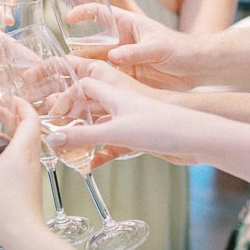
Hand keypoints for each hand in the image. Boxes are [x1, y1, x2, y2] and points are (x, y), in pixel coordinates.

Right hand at [0, 99, 46, 246]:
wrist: (23, 236)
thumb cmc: (4, 208)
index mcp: (22, 150)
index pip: (29, 117)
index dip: (20, 104)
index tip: (7, 97)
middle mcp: (30, 159)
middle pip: (28, 130)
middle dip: (13, 117)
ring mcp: (31, 174)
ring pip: (25, 146)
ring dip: (11, 135)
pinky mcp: (27, 187)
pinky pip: (22, 161)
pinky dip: (10, 152)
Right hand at [41, 78, 206, 165]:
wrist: (197, 139)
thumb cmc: (163, 125)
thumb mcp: (116, 131)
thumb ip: (83, 136)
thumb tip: (53, 139)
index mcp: (115, 93)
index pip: (83, 85)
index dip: (67, 96)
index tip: (55, 113)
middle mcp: (122, 105)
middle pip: (90, 105)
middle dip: (71, 115)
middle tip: (54, 128)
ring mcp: (131, 122)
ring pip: (101, 126)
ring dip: (85, 135)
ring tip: (68, 148)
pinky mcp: (140, 138)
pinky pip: (114, 145)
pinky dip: (101, 153)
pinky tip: (92, 164)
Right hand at [66, 3, 198, 88]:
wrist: (197, 68)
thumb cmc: (181, 48)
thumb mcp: (158, 46)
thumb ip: (135, 51)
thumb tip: (113, 57)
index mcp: (128, 24)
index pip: (100, 13)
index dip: (83, 13)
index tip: (68, 20)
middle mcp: (121, 42)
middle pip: (91, 44)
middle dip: (75, 52)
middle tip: (59, 63)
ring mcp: (122, 60)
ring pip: (96, 64)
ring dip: (82, 71)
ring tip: (66, 80)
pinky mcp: (127, 77)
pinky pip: (107, 80)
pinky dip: (95, 85)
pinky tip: (83, 92)